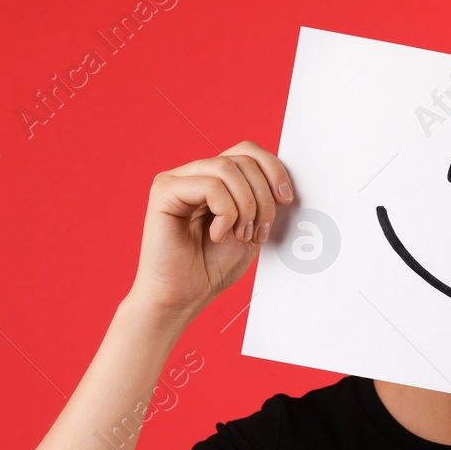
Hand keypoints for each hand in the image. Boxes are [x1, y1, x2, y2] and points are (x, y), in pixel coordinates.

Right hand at [128, 140, 293, 320]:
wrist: (181, 297)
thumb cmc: (210, 268)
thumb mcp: (250, 230)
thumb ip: (261, 203)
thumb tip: (283, 184)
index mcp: (214, 179)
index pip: (247, 152)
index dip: (273, 170)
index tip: (286, 200)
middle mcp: (193, 174)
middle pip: (242, 159)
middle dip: (262, 197)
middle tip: (259, 231)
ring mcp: (176, 180)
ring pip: (227, 168)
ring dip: (246, 205)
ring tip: (240, 234)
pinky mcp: (164, 192)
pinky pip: (209, 185)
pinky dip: (225, 212)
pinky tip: (217, 235)